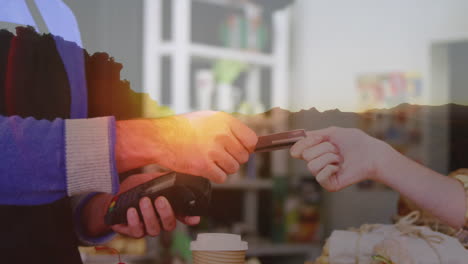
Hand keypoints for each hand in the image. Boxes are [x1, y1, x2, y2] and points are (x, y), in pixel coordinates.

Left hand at [82, 173, 199, 238]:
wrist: (111, 199)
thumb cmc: (133, 190)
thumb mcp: (146, 181)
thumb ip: (159, 179)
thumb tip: (173, 174)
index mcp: (166, 209)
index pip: (182, 216)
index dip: (189, 218)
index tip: (194, 218)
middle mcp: (159, 221)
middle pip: (169, 224)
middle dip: (166, 212)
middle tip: (159, 199)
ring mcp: (147, 228)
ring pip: (154, 229)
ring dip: (149, 215)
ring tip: (143, 201)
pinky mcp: (133, 232)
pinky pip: (137, 232)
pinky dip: (134, 221)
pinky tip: (131, 211)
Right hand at [116, 111, 257, 182]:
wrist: (161, 137)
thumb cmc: (183, 128)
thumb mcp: (209, 118)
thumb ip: (229, 128)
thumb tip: (249, 142)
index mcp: (225, 121)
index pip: (251, 140)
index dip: (246, 147)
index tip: (239, 150)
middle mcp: (221, 134)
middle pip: (243, 157)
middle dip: (233, 159)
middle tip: (219, 156)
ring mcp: (213, 150)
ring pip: (233, 168)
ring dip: (223, 168)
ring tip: (210, 160)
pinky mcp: (204, 166)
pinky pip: (221, 177)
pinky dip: (215, 176)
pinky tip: (205, 167)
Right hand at [290, 127, 391, 190]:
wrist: (372, 153)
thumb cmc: (355, 142)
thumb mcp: (332, 133)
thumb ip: (314, 135)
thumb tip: (297, 141)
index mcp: (317, 152)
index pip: (298, 150)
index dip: (303, 144)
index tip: (316, 139)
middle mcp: (318, 163)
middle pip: (305, 156)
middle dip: (323, 148)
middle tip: (337, 149)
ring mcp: (323, 175)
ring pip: (311, 165)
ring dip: (329, 157)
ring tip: (340, 158)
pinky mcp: (330, 185)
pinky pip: (319, 177)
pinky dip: (330, 168)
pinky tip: (340, 168)